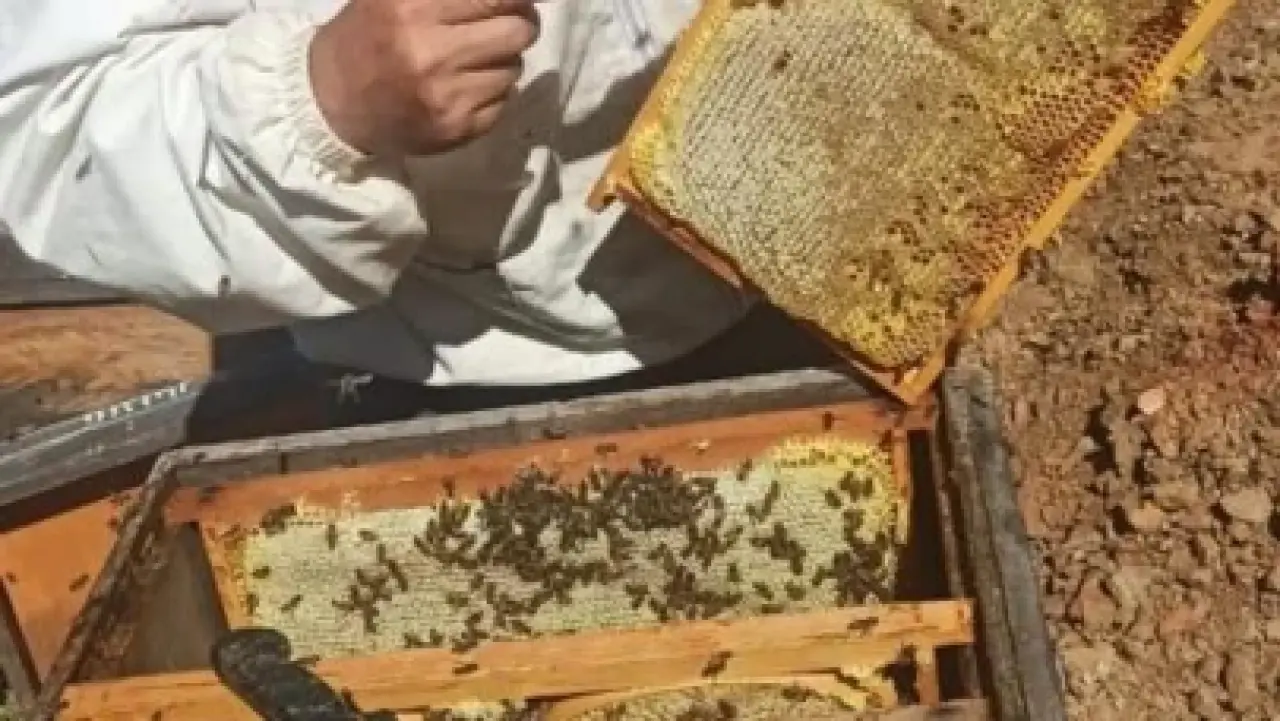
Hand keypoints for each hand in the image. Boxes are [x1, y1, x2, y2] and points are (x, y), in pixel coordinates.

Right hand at [308, 0, 539, 157]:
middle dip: (517, 24)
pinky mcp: (457, 130)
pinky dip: (492, 92)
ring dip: (501, 60)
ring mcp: (447, 96)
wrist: (330, 103)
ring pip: (514, 68)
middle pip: (518, 31)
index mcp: (413, 9)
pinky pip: (504, 102)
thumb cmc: (366, 37)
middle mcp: (432, 52)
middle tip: (500, 25)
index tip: (513, 1)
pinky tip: (463, 88)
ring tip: (469, 60)